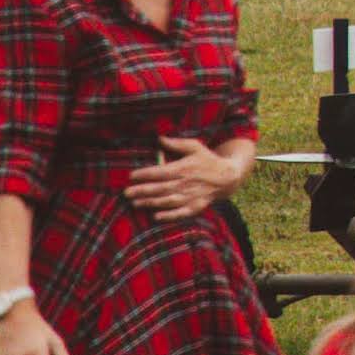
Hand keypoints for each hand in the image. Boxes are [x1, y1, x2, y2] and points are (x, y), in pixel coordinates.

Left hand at [125, 134, 242, 220]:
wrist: (228, 176)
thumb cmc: (207, 160)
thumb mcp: (194, 147)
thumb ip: (176, 143)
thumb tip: (159, 138)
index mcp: (183, 168)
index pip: (160, 171)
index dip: (145, 174)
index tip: (131, 176)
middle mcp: (186, 183)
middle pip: (160, 188)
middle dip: (142, 191)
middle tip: (126, 193)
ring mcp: (191, 196)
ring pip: (167, 201)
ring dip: (150, 203)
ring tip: (134, 203)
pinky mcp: (196, 206)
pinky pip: (181, 213)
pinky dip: (168, 215)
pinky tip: (156, 216)